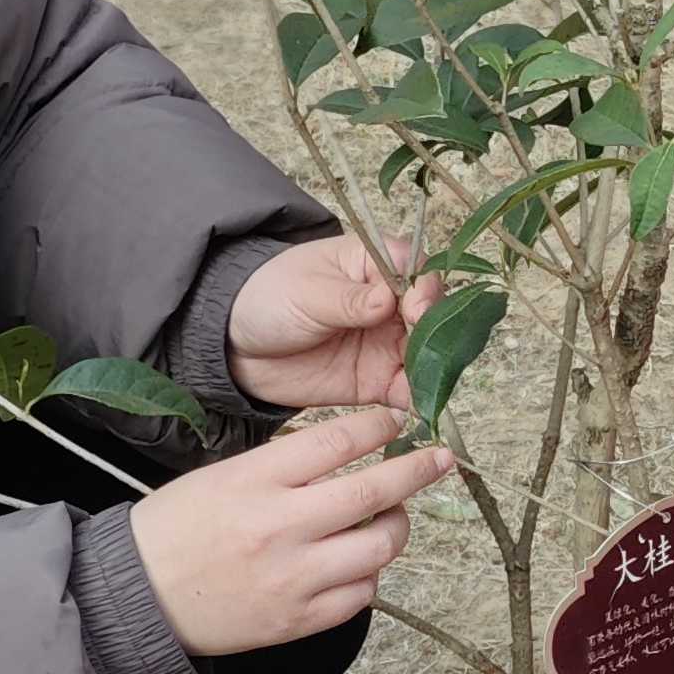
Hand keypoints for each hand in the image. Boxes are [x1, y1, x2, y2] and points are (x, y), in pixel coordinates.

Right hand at [132, 408, 453, 655]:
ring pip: (378, 548)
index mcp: (256, 480)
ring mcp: (292, 577)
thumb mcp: (222, 475)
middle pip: (372, 492)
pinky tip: (359, 563)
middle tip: (440, 459)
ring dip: (397, 527)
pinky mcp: (297, 621)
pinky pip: (360, 595)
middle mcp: (279, 526)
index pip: (338, 441)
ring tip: (392, 517)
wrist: (137, 598)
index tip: (399, 422)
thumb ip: (284, 465)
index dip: (379, 427)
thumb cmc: (176, 529)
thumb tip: (348, 449)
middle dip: (417, 471)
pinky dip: (369, 575)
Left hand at [228, 235, 435, 411]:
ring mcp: (389, 343)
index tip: (416, 310)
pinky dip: (419, 400)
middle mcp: (392, 304)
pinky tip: (420, 407)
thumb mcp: (306, 292)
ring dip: (435, 370)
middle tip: (424, 352)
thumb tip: (387, 300)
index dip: (425, 290)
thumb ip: (348, 299)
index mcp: (377, 265)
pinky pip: (409, 390)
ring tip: (428, 384)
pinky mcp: (380, 380)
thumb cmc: (270, 298)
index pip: (419, 271)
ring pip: (429, 355)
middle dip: (437, 334)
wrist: (236, 345)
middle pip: (434, 316)